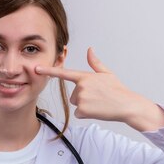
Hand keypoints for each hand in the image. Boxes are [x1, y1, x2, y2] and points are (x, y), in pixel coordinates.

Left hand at [35, 47, 163, 130]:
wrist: (127, 105)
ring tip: (99, 103)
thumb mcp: (107, 74)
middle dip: (83, 97)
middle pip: (73, 95)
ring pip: (76, 104)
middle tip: (98, 98)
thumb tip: (89, 50)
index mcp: (85, 76)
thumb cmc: (118, 90)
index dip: (49, 71)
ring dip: (85, 106)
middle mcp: (81, 86)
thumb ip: (95, 63)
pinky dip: (86, 114)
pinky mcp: (83, 110)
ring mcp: (81, 98)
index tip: (36, 69)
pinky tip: (97, 110)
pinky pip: (79, 113)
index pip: (64, 73)